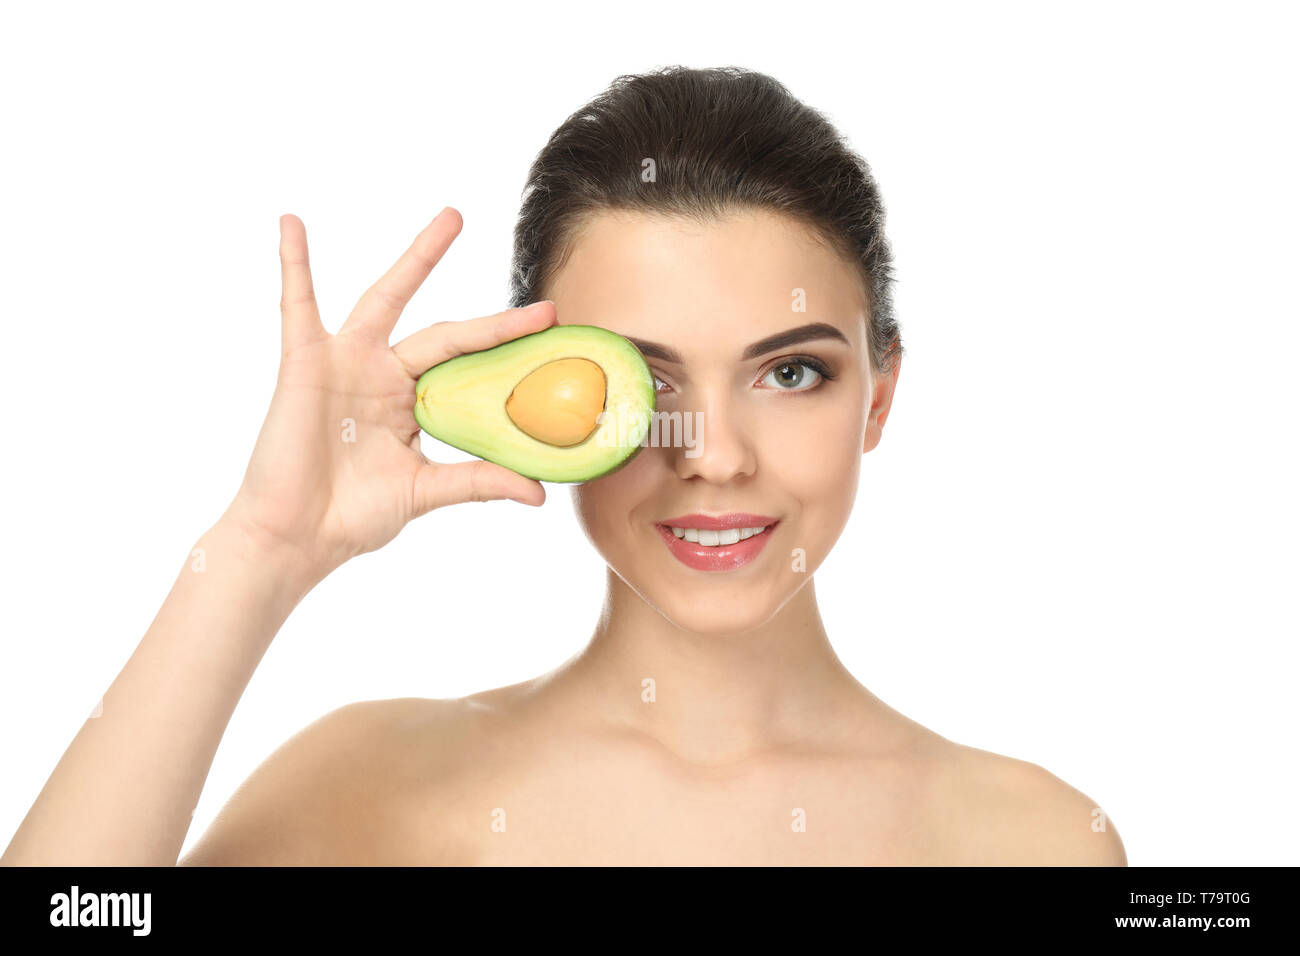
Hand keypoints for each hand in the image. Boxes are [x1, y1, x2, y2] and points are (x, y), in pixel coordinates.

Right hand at [224, 207, 556, 582]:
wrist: (296, 536)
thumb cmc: (351, 516)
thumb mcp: (425, 491)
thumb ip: (478, 481)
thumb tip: (539, 493)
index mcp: (413, 404)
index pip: (470, 367)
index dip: (508, 349)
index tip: (553, 330)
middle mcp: (384, 377)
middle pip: (447, 332)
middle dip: (494, 319)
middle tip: (545, 304)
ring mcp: (345, 364)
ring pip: (386, 299)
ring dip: (420, 258)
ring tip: (455, 219)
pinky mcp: (305, 362)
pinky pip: (297, 304)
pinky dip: (293, 263)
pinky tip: (292, 224)